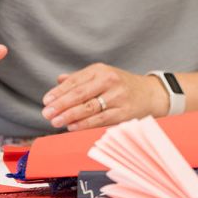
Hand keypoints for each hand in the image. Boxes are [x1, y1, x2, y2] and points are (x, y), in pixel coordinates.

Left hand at [41, 63, 168, 130]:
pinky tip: (73, 127)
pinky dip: (85, 124)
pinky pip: (100, 119)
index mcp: (101, 70)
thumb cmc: (122, 85)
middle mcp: (109, 81)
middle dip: (61, 105)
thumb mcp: (102, 75)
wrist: (150, 94)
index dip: (59, 92)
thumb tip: (58, 80)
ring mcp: (117, 97)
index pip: (75, 81)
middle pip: (80, 94)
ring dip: (70, 116)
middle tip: (47, 113)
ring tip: (56, 121)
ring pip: (89, 108)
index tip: (46, 101)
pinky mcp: (123, 112)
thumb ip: (80, 78)